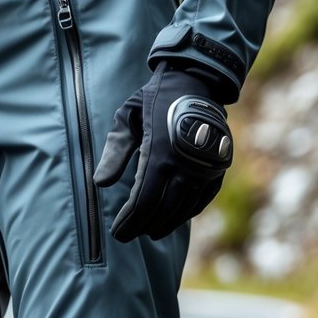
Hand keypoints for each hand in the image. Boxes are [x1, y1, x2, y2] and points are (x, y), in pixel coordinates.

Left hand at [94, 63, 232, 241]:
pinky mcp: (217, 170)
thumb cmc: (156, 100)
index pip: (142, 203)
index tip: (117, 233)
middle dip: (141, 227)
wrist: (198, 82)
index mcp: (159, 155)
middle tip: (128, 235)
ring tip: (148, 231)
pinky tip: (172, 220)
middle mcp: (185, 166)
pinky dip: (185, 214)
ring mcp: (204, 170)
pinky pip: (200, 202)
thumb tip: (100, 184)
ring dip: (163, 225)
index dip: (129, 222)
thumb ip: (114, 151)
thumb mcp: (128, 118)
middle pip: (161, 212)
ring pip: (182, 211)